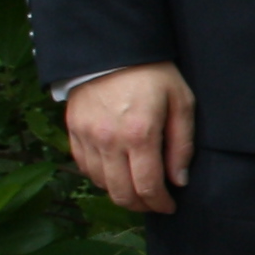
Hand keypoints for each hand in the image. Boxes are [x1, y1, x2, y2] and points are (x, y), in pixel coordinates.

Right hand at [66, 63, 196, 214]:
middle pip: (122, 193)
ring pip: (102, 184)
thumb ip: (182, 144)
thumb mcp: (181, 102)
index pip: (148, 186)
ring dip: (120, 193)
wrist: (111, 48)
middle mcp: (109, 140)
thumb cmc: (153, 74)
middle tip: (154, 203)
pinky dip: (101, 178)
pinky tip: (116, 173)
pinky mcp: (73, 131)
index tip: (169, 206)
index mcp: (140, 134)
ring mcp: (87, 137)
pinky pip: (85, 167)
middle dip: (141, 205)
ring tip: (137, 188)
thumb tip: (179, 180)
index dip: (160, 204)